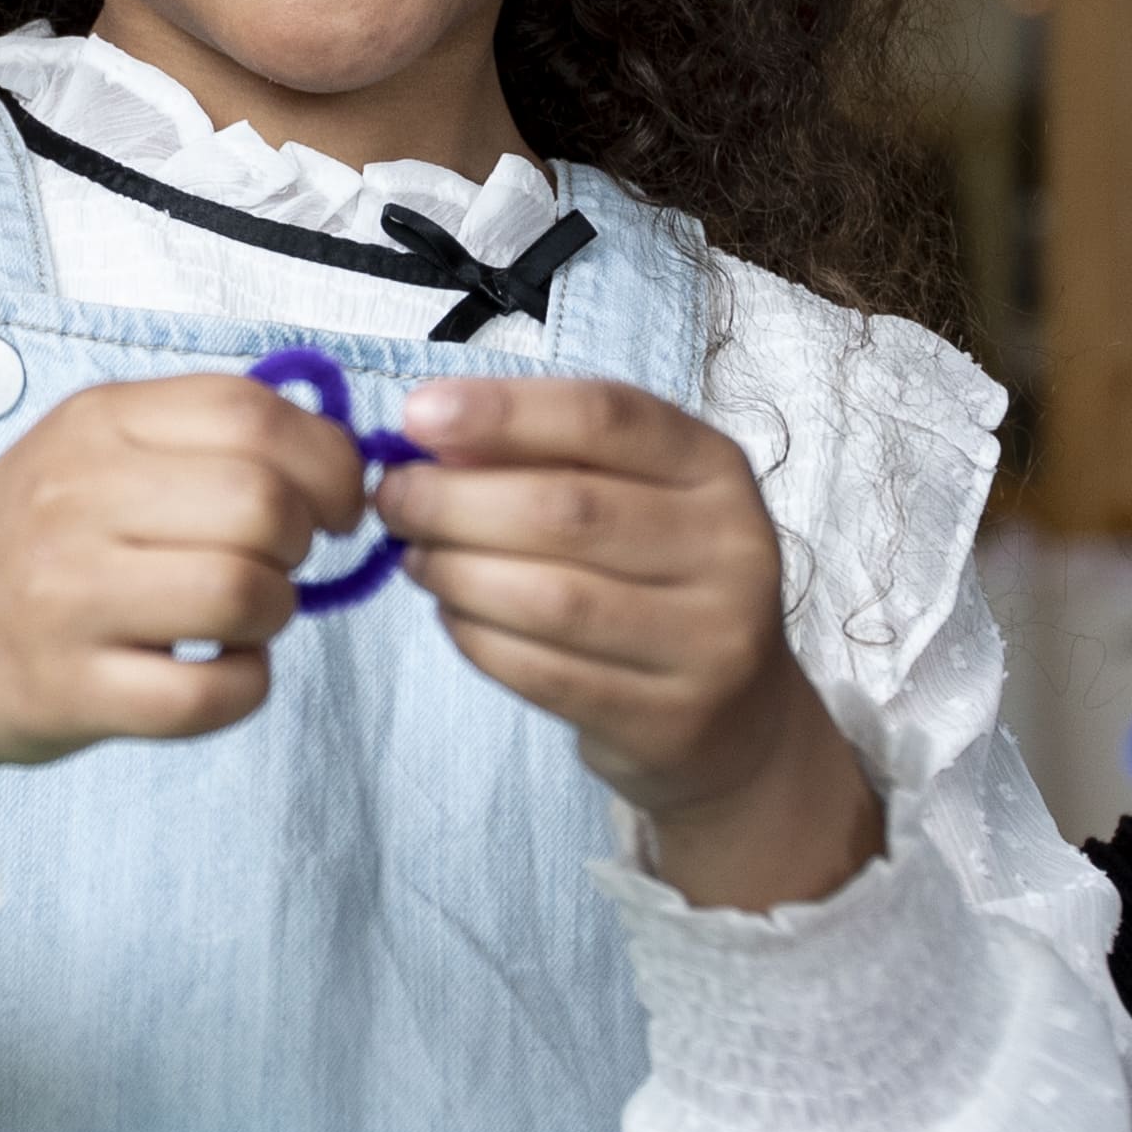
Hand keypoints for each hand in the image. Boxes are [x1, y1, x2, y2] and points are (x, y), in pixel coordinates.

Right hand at [0, 373, 363, 879]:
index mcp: (94, 423)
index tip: (334, 501)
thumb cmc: (32, 545)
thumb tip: (341, 454)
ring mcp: (66, 599)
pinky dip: (245, 687)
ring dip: (275, 614)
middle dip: (303, 540)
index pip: (251, 412)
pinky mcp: (71, 692)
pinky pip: (209, 694)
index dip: (327, 460)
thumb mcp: (92, 453)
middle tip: (277, 563)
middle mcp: (73, 499)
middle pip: (262, 503)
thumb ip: (202, 436)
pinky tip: (218, 673)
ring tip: (242, 618)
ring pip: (243, 594)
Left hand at [375, 370, 887, 914]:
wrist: (738, 718)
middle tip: (393, 499)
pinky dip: (478, 639)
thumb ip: (548, 455)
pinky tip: (453, 616)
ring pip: (551, 598)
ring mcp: (709, 641)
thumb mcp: (632, 496)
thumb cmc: (657, 579)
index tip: (417, 416)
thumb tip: (430, 430)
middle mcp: (731, 548)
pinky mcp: (669, 719)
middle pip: (567, 510)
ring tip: (416, 559)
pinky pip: (545, 673)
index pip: (607, 418)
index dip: (504, 412)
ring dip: (457, 573)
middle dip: (456, 500)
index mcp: (716, 469)